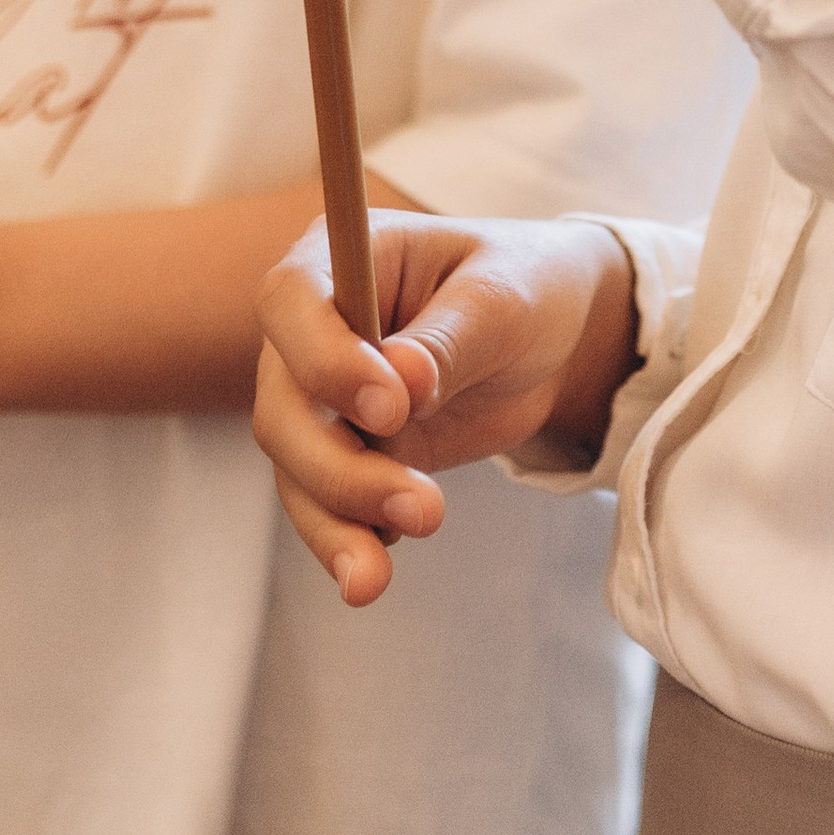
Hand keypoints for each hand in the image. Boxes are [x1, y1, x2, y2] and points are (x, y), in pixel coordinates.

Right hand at [254, 206, 639, 604]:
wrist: (551, 343)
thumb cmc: (525, 288)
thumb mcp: (503, 299)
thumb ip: (450, 338)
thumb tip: (404, 383)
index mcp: (341, 257)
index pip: (291, 301)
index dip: (324, 359)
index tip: (393, 407)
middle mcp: (312, 329)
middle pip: (282, 405)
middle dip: (338, 468)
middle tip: (424, 507)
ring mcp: (320, 398)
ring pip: (295, 467)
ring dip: (336, 522)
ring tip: (378, 577)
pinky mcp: (346, 454)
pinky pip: (323, 505)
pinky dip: (343, 543)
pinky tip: (374, 573)